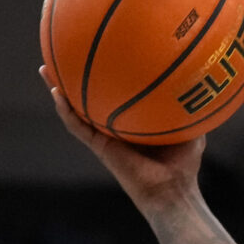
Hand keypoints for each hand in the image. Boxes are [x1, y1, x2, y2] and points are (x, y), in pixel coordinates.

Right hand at [40, 65, 203, 209]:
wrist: (171, 191)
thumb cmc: (184, 164)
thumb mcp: (190, 126)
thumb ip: (189, 103)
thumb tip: (198, 75)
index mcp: (131, 121)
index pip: (114, 93)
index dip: (105, 75)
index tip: (98, 52)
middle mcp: (114, 127)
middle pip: (89, 97)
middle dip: (75, 77)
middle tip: (62, 53)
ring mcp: (104, 137)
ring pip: (75, 109)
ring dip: (59, 89)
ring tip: (45, 69)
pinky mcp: (99, 147)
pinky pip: (77, 126)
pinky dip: (65, 110)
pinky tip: (56, 93)